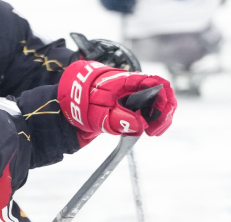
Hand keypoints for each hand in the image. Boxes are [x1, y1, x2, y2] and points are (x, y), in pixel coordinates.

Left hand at [58, 59, 176, 137]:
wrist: (66, 105)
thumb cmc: (80, 103)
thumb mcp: (98, 114)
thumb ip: (119, 120)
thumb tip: (139, 126)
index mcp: (127, 82)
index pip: (157, 84)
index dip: (164, 101)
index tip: (157, 120)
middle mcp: (133, 87)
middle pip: (161, 94)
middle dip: (164, 112)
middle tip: (155, 131)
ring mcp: (132, 96)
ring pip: (156, 102)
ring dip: (159, 117)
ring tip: (152, 131)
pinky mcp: (129, 106)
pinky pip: (147, 110)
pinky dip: (151, 119)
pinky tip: (147, 129)